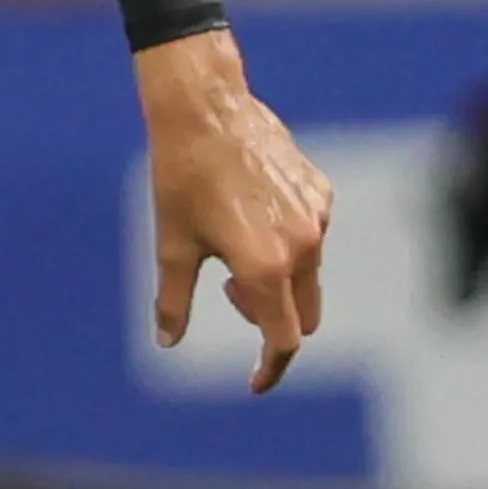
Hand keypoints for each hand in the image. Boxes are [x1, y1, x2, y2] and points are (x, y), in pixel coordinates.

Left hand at [140, 28, 332, 394]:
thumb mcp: (171, 242)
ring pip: (310, 275)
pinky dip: (288, 244)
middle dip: (271, 321)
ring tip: (231, 244)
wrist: (205, 107)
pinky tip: (250, 212)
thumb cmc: (180, 175)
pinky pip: (312, 236)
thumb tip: (166, 343)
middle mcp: (303, 246)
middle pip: (304, 315)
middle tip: (226, 290)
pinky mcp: (321, 191)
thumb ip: (174, 300)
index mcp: (266, 266)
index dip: (270, 367)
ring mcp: (317, 217)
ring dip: (278, 281)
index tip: (256, 381)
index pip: (283, 339)